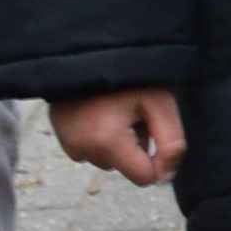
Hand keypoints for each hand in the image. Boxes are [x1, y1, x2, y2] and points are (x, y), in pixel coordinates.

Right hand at [51, 88, 185, 186]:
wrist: (90, 52)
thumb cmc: (131, 78)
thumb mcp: (161, 105)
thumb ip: (171, 144)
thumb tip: (164, 178)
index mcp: (108, 143)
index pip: (143, 178)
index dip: (156, 160)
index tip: (153, 131)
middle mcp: (82, 149)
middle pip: (124, 167)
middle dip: (134, 146)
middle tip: (131, 112)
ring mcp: (67, 144)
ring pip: (107, 159)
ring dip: (116, 142)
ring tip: (114, 109)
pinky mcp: (59, 136)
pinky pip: (90, 150)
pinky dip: (98, 138)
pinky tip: (99, 112)